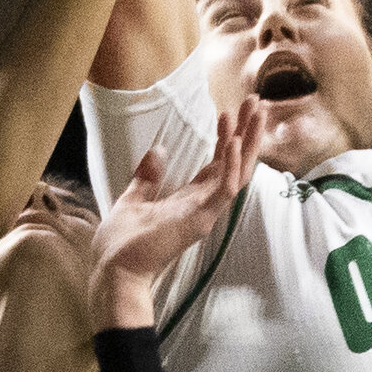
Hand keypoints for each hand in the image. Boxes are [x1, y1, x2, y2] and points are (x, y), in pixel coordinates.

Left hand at [86, 99, 265, 326]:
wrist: (113, 270)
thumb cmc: (122, 242)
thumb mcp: (133, 199)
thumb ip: (147, 177)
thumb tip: (157, 151)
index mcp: (189, 200)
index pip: (217, 164)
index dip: (226, 138)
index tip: (230, 111)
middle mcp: (203, 204)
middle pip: (234, 164)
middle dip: (247, 133)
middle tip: (257, 102)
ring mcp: (204, 212)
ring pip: (237, 172)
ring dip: (247, 141)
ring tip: (255, 111)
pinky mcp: (200, 219)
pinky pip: (224, 190)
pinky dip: (231, 166)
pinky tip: (233, 142)